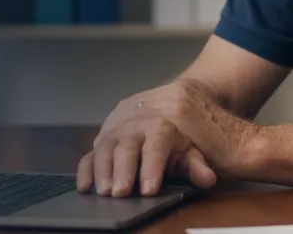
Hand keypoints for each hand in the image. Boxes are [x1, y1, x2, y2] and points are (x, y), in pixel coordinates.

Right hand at [76, 81, 219, 196]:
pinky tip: (85, 186)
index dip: (152, 167)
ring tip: (103, 192)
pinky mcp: (106, 131)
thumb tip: (207, 178)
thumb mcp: (196, 146)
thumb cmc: (186, 131)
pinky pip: (93, 148)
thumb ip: (198, 163)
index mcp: (164, 121)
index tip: (149, 189)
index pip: (157, 144)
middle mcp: (138, 120)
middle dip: (123, 170)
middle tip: (120, 193)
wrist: (176, 99)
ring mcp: (119, 124)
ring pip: (106, 144)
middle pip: (127, 144)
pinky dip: (87, 167)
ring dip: (102, 170)